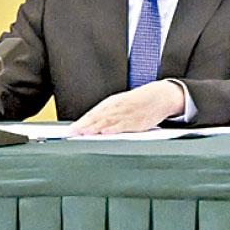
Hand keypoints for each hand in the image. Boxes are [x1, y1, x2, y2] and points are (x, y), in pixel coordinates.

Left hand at [69, 81, 184, 134]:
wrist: (159, 96)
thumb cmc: (138, 102)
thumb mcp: (121, 104)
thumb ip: (107, 114)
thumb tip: (90, 126)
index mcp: (112, 103)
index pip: (93, 113)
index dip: (81, 122)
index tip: (70, 129)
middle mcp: (117, 107)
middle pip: (97, 117)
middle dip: (84, 125)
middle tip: (73, 132)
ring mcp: (126, 114)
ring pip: (107, 121)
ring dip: (94, 128)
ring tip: (83, 133)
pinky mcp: (136, 121)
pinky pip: (122, 126)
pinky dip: (112, 129)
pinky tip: (105, 133)